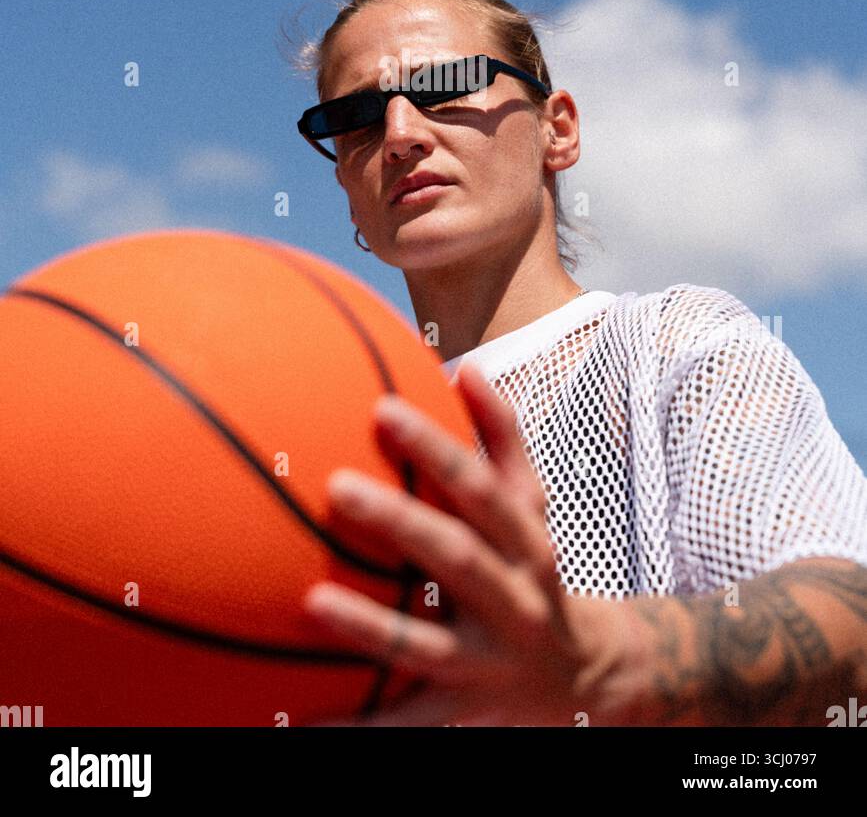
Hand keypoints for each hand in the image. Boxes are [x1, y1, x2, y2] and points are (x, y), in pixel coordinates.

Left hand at [301, 358, 629, 725]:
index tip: (380, 408)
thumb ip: (502, 436)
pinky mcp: (462, 714)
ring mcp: (486, 663)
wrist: (593, 677)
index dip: (436, 447)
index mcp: (524, 542)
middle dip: (399, 522)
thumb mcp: (532, 506)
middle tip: (335, 486)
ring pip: (425, 646)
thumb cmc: (535, 568)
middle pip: (455, 557)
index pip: (479, 487)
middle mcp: (511, 600)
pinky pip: (404, 726)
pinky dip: (354, 730)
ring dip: (370, 626)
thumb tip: (467, 366)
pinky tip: (296, 723)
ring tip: (311, 602)